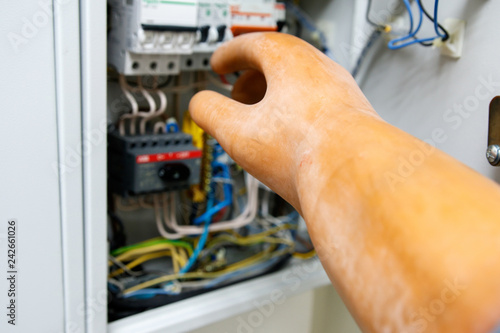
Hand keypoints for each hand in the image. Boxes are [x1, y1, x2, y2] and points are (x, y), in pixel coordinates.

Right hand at [189, 32, 379, 212]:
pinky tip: (289, 139)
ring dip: (275, 97)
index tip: (219, 65)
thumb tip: (200, 105)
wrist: (358, 177)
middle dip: (252, 78)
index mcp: (291, 61)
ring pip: (300, 84)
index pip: (254, 44)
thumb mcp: (239, 132)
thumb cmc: (308, 151)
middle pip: (279, 62)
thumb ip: (210, 113)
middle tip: (236, 94)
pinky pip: (317, 104)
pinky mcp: (353, 117)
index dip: (229, 55)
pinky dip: (296, 113)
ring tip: (260, 119)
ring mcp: (341, 93)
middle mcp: (321, 69)